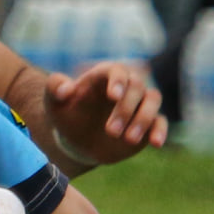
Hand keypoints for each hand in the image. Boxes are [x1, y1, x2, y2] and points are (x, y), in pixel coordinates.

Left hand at [45, 61, 166, 164]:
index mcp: (104, 76)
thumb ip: (54, 89)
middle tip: (110, 131)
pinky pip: (160, 121)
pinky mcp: (148, 122)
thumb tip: (66, 89)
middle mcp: (126, 85)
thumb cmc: (67, 114)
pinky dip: (160, 130)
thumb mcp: (53, 102)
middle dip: (125, 108)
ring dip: (143, 118)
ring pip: (153, 100)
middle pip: (137, 86)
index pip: (117, 70)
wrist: (78, 139)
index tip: (113, 96)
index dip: (117, 81)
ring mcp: (139, 103)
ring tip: (128, 139)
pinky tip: (156, 143)